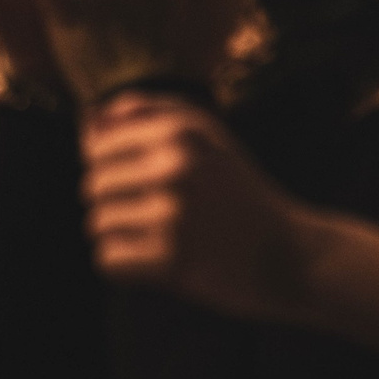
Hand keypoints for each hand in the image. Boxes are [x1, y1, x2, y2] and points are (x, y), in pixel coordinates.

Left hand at [82, 94, 310, 318]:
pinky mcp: (172, 258)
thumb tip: (87, 119)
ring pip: (97, 223)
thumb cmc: (239, 192)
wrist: (291, 255)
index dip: (110, 166)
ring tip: (156, 238)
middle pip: (92, 185)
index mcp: (179, 131)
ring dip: (119, 236)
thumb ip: (146, 113)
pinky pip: (107, 259)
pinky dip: (122, 266)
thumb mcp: (206, 135)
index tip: (140, 181)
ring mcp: (172, 213)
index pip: (96, 144)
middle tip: (153, 215)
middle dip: (114, 203)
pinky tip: (153, 262)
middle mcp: (174, 166)